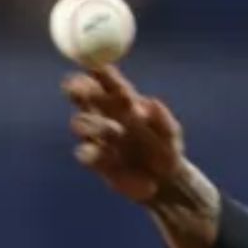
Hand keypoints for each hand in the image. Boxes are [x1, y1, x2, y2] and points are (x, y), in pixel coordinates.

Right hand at [62, 65, 184, 203]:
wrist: (164, 183)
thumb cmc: (168, 150)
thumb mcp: (171, 135)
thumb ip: (162, 120)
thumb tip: (152, 103)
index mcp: (123, 102)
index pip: (107, 81)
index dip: (98, 71)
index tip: (95, 64)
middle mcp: (104, 114)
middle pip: (81, 95)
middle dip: (76, 88)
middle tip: (80, 89)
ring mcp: (96, 136)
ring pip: (80, 122)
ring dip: (94, 124)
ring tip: (114, 132)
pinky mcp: (93, 158)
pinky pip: (85, 152)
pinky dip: (95, 153)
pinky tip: (107, 156)